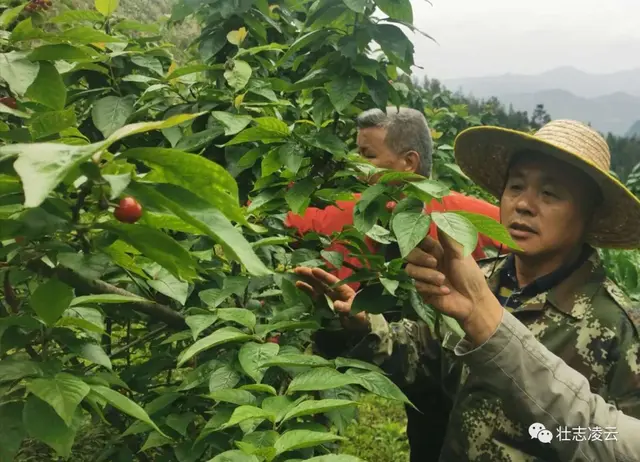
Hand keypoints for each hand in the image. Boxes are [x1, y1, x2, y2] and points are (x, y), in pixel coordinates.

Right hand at [293, 267, 368, 331]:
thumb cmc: (360, 315)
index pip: (331, 281)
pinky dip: (306, 290)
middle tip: (297, 269)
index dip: (322, 275)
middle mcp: (334, 290)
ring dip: (306, 280)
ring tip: (296, 274)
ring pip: (315, 286)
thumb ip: (345, 308)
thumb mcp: (354, 312)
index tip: (313, 270)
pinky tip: (298, 285)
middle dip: (310, 274)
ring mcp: (328, 296)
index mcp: (342, 289)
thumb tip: (336, 305)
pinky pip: (314, 295)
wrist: (360, 324)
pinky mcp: (324, 303)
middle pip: (320, 281)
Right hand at [405, 229, 501, 343]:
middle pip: (409, 253)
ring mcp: (424, 276)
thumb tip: (438, 216)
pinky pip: (418, 286)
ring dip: (427, 275)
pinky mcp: (423, 290)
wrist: (473, 301)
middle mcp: (427, 262)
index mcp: (436, 250)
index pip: (418, 240)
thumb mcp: (461, 254)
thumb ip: (448, 238)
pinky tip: (445, 291)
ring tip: (443, 280)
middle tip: (434, 262)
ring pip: (410, 270)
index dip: (415, 237)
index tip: (417, 236)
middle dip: (419, 257)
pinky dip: (432, 288)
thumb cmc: (470, 275)